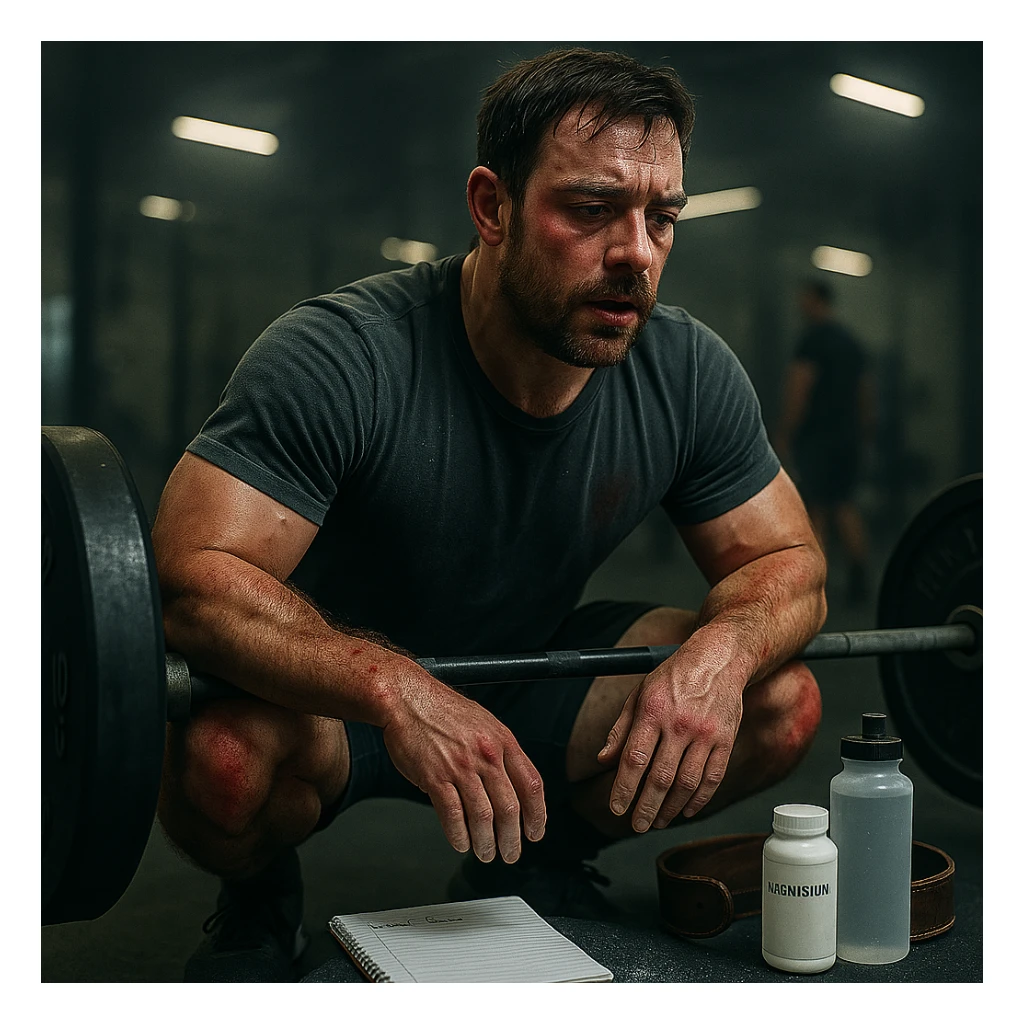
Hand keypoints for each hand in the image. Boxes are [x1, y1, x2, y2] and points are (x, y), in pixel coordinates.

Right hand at [382, 675, 545, 863]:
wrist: (408, 698)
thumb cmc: (444, 711)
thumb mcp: (485, 723)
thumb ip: (500, 752)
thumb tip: (512, 786)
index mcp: (503, 741)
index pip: (531, 785)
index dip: (538, 815)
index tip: (535, 833)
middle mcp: (486, 755)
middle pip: (510, 808)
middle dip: (512, 838)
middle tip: (510, 853)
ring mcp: (461, 766)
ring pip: (483, 817)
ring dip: (486, 842)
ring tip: (486, 853)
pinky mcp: (435, 777)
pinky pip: (452, 815)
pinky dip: (459, 835)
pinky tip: (461, 843)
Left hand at [597, 644, 745, 829]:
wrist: (718, 660)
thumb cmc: (675, 676)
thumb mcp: (639, 694)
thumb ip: (621, 729)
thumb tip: (604, 760)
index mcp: (653, 711)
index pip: (634, 759)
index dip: (624, 788)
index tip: (617, 808)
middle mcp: (680, 724)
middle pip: (660, 777)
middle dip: (646, 807)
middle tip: (638, 825)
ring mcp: (705, 735)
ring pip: (686, 783)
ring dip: (670, 808)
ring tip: (659, 821)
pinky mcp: (725, 741)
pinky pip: (712, 778)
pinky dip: (699, 800)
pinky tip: (686, 810)